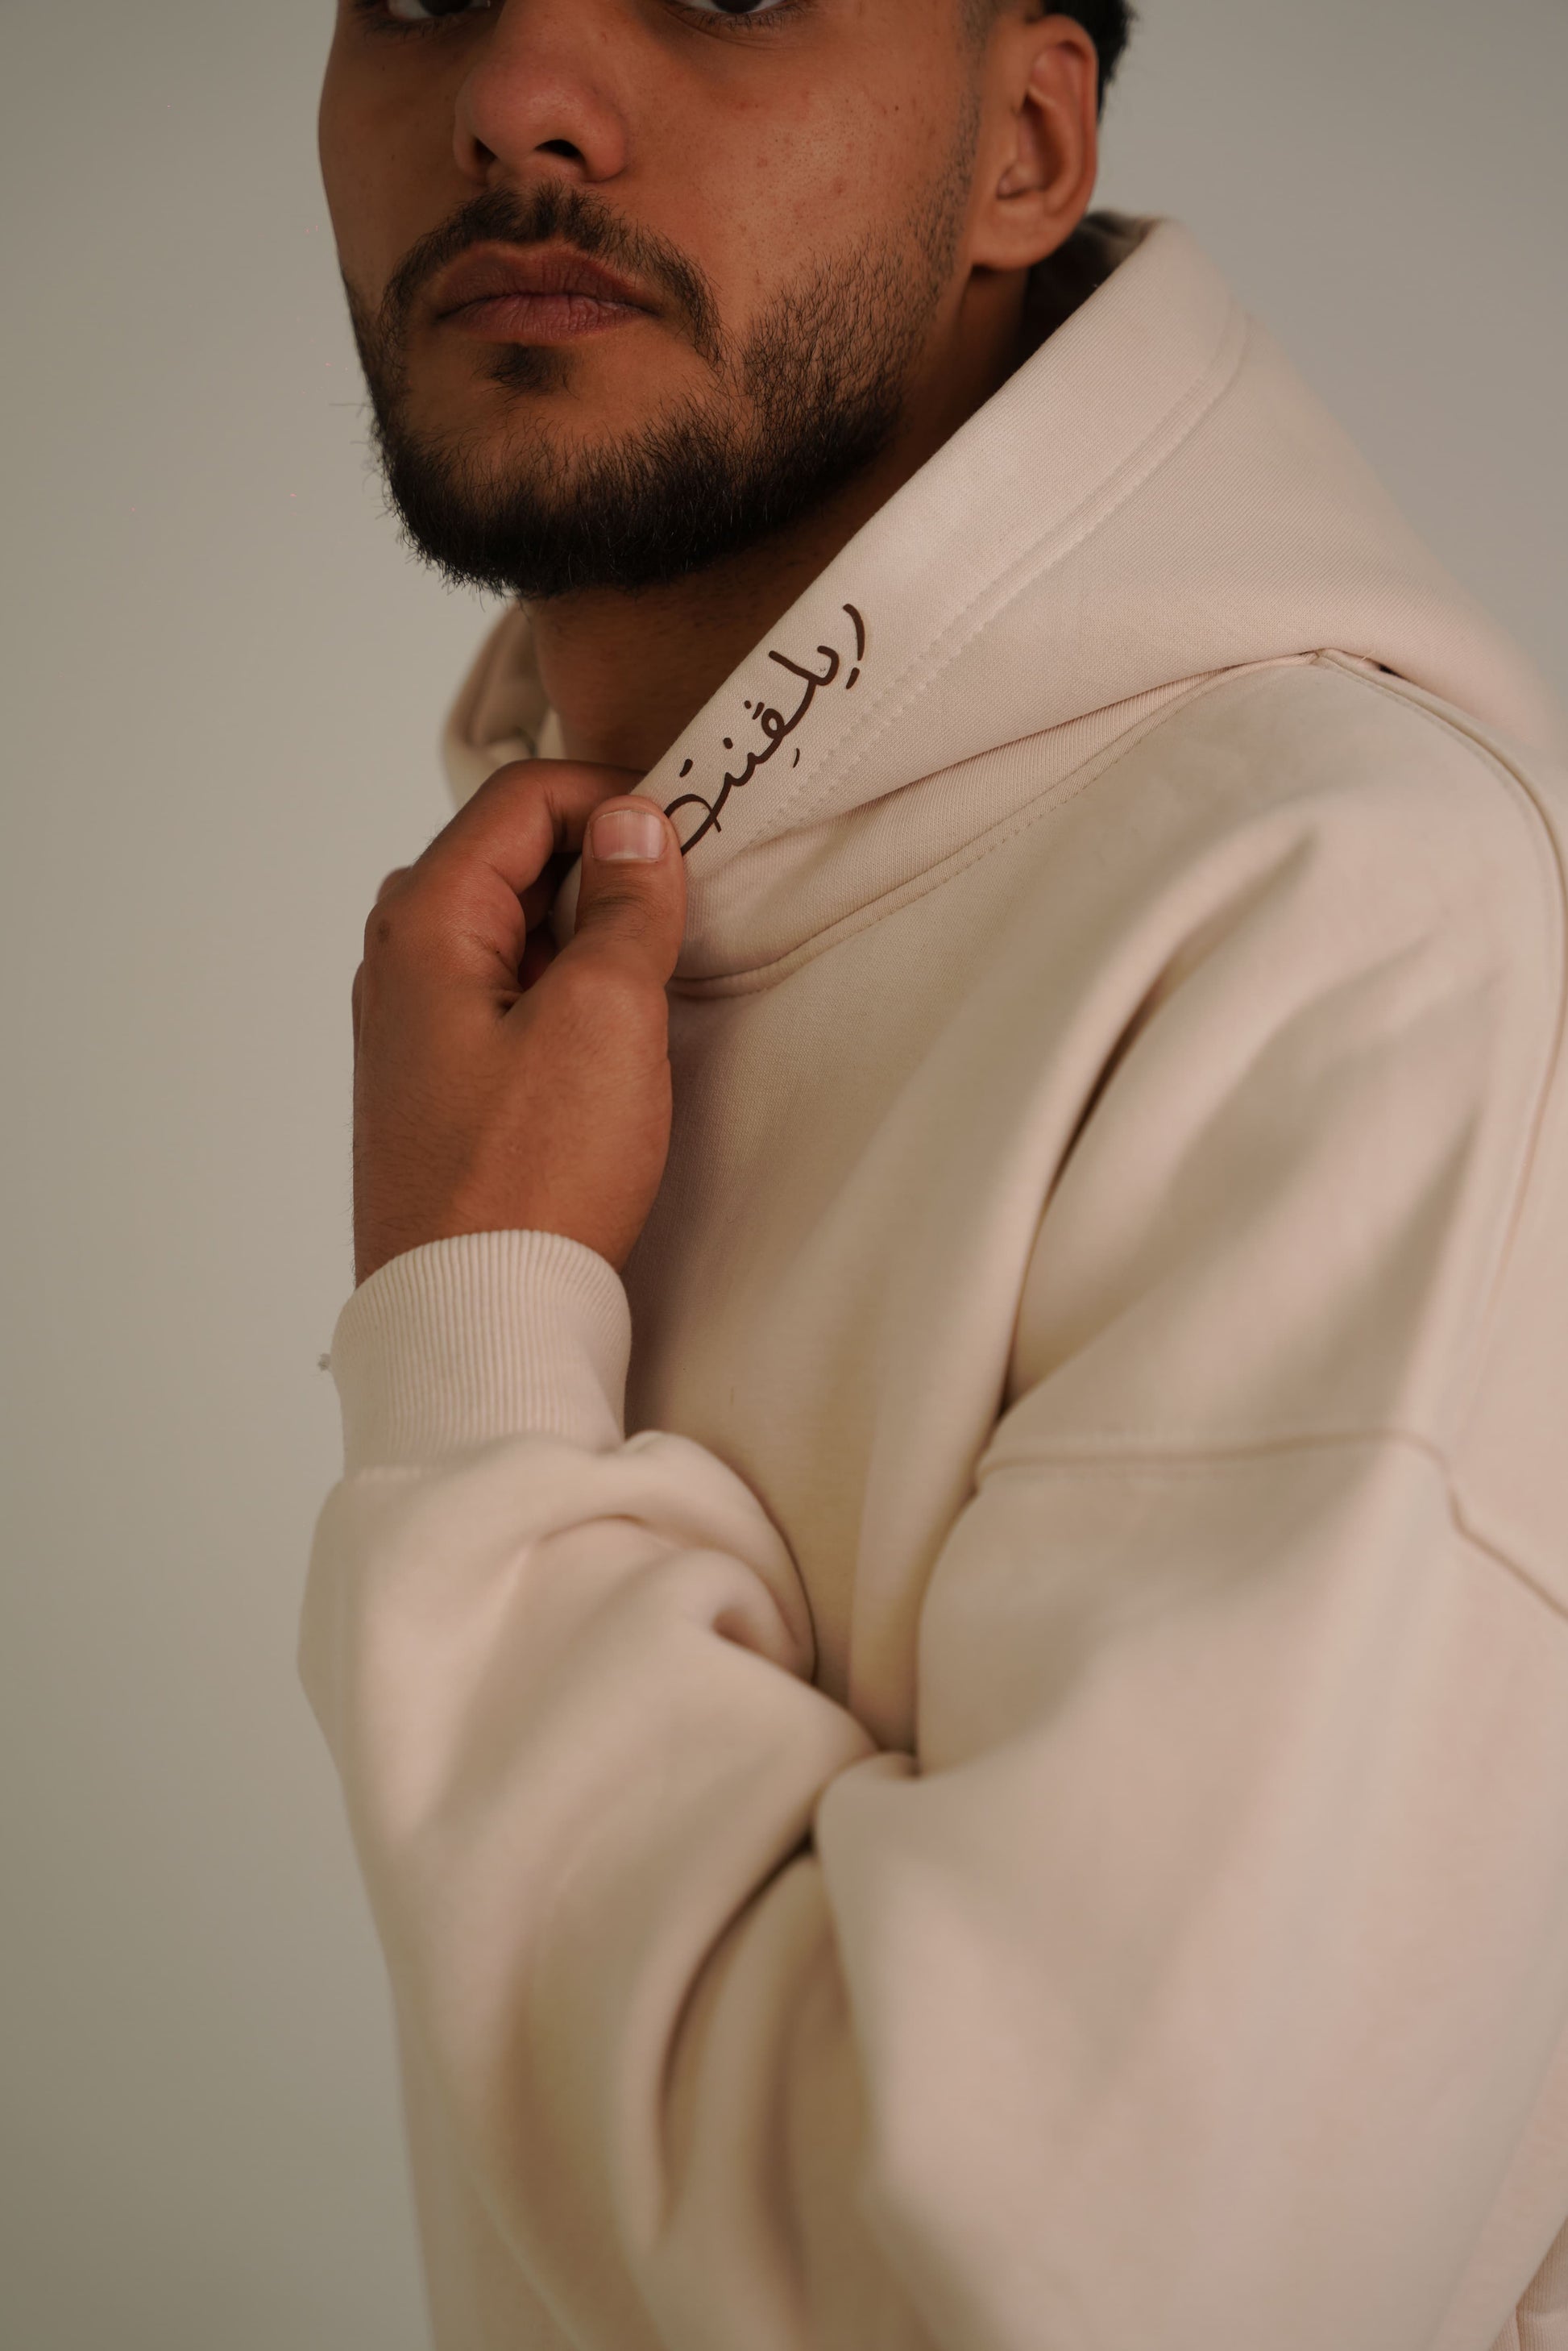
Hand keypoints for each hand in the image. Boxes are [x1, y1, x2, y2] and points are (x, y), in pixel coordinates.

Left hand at [349, 759, 685, 1286]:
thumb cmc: (532, 1177)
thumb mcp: (605, 1020)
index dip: (610, 794)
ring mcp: (413, 1026)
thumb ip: (626, 909)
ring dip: (584, 928)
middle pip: (508, 855)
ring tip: (656, 967)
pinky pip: (502, 992)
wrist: (476, 1317)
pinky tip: (612, 1030)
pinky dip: (561, 984)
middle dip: (598, 858)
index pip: (520, 799)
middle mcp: (398, 962)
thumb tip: (634, 826)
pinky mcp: (438, 1084)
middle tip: (682, 897)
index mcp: (423, 923)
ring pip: (508, 927)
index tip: (686, 827)